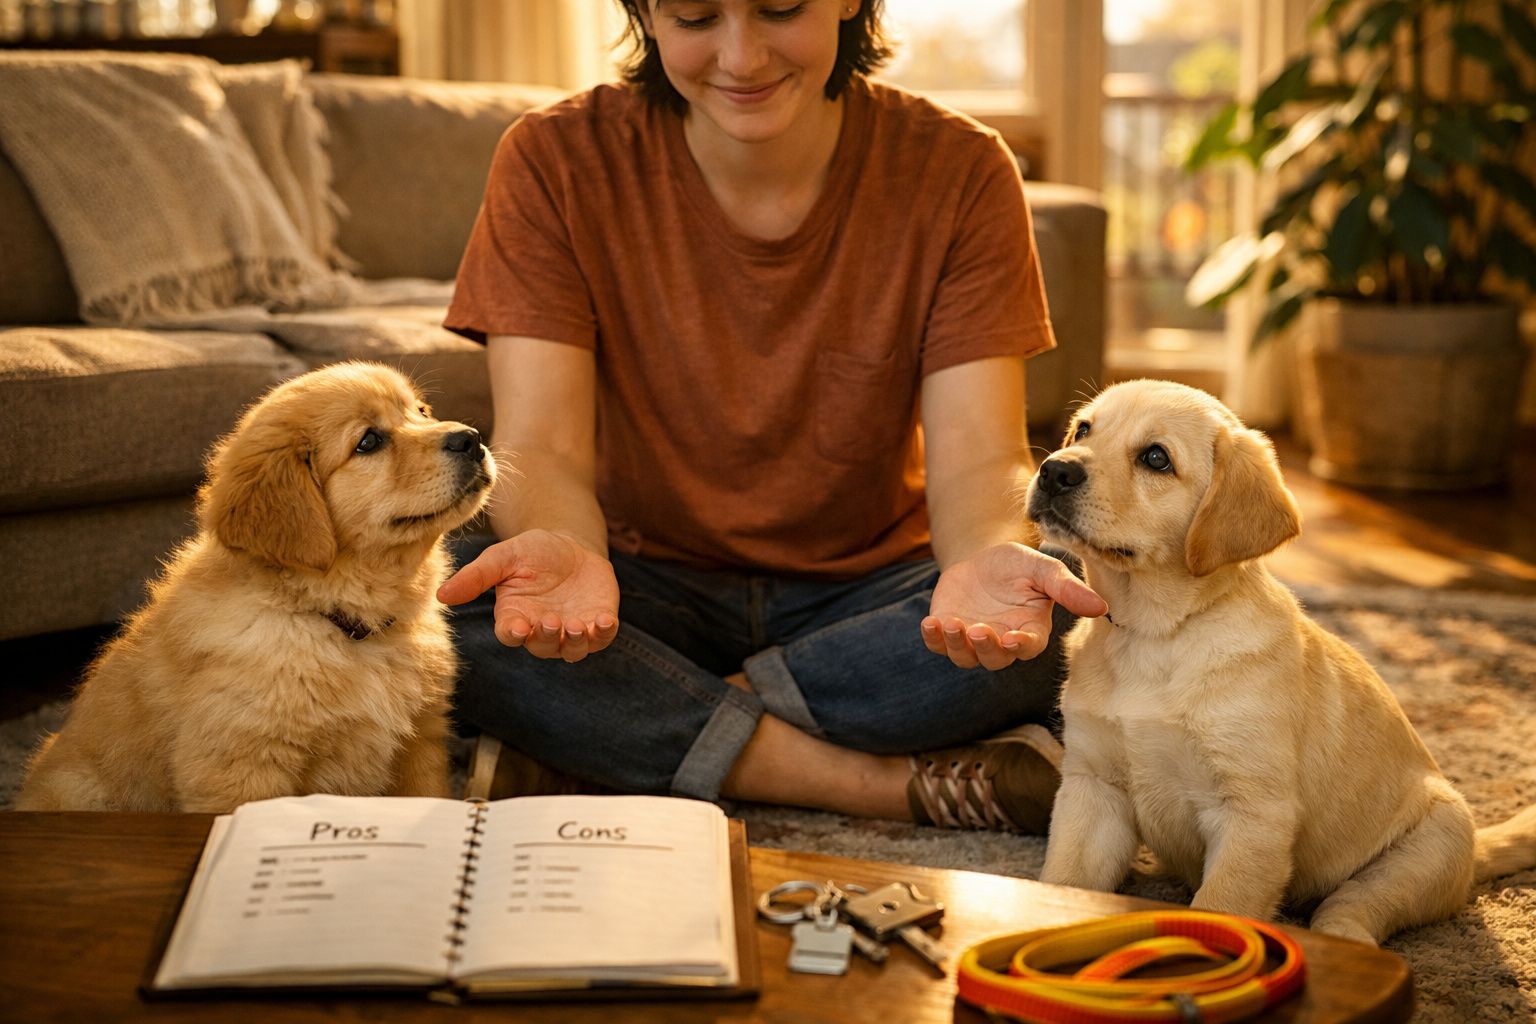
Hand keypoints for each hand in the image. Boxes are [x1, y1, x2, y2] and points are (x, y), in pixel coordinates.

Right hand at [437, 530, 619, 661]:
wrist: (570, 545)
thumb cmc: (532, 553)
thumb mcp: (503, 557)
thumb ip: (476, 576)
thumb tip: (441, 595)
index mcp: (515, 617)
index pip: (511, 634)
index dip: (514, 634)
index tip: (519, 627)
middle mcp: (542, 630)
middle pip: (542, 646)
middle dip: (547, 637)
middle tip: (552, 621)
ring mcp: (571, 631)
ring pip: (572, 651)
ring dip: (575, 643)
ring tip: (576, 625)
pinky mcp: (597, 624)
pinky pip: (601, 639)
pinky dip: (604, 634)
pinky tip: (605, 621)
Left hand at [921, 542, 1106, 669]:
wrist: (980, 558)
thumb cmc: (1017, 565)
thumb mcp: (1041, 568)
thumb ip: (1066, 588)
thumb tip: (1102, 607)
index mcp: (1029, 630)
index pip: (1027, 647)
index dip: (1019, 646)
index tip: (1011, 638)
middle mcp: (1001, 641)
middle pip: (994, 658)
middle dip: (985, 648)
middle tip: (977, 630)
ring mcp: (972, 640)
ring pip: (965, 657)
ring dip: (956, 644)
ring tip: (951, 624)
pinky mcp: (947, 632)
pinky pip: (938, 644)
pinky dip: (933, 638)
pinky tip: (929, 623)